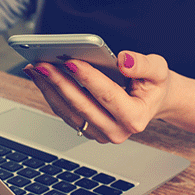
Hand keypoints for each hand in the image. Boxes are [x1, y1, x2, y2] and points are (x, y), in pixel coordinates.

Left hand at [23, 51, 172, 143]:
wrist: (152, 101)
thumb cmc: (153, 85)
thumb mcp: (158, 70)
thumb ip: (144, 65)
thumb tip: (124, 60)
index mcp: (135, 118)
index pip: (108, 96)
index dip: (88, 78)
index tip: (70, 61)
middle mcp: (116, 131)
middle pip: (82, 106)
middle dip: (60, 83)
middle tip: (43, 64)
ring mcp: (100, 134)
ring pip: (68, 111)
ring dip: (49, 89)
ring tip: (36, 68)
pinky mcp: (87, 130)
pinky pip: (64, 113)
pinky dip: (51, 93)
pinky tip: (40, 76)